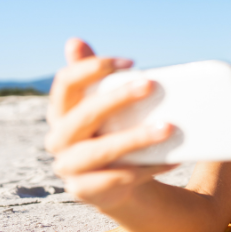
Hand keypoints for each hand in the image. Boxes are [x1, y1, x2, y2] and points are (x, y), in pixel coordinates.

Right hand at [45, 38, 175, 210]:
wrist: (115, 183)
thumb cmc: (112, 132)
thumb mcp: (106, 105)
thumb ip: (97, 77)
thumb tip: (74, 40)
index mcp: (62, 111)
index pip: (66, 83)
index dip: (93, 68)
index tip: (131, 62)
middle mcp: (59, 138)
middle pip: (84, 115)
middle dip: (118, 99)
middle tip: (151, 85)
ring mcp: (69, 167)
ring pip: (100, 151)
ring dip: (135, 138)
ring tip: (168, 128)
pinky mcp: (86, 191)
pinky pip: (118, 178)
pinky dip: (146, 168)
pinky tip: (171, 159)